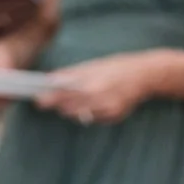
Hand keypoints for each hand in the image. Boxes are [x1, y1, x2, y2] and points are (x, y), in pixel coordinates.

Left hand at [36, 49, 171, 126]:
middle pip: (67, 108)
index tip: (37, 100)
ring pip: (78, 115)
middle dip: (60, 103)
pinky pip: (92, 119)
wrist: (146, 74)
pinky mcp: (113, 117)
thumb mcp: (93, 65)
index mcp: (91, 84)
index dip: (48, 99)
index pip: (61, 96)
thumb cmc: (117, 67)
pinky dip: (89, 112)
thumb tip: (48, 79)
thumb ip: (70, 74)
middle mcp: (97, 99)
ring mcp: (106, 110)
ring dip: (73, 108)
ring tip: (82, 96)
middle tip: (54, 98)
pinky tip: (98, 101)